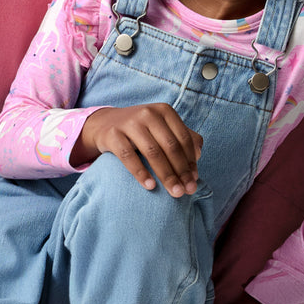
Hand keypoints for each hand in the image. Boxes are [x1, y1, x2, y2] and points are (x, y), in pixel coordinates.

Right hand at [71, 104, 202, 197]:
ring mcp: (129, 123)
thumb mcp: (162, 127)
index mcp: (164, 111)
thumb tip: (198, 156)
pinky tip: (150, 186)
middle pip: (170, 146)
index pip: (183, 138)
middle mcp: (148, 113)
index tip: (194, 180)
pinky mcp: (112, 134)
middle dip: (181, 171)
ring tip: (174, 192)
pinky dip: (141, 172)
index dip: (191, 161)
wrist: (105, 124)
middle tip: (187, 191)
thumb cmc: (142, 130)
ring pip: (152, 152)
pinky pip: (128, 156)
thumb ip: (183, 138)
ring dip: (166, 175)